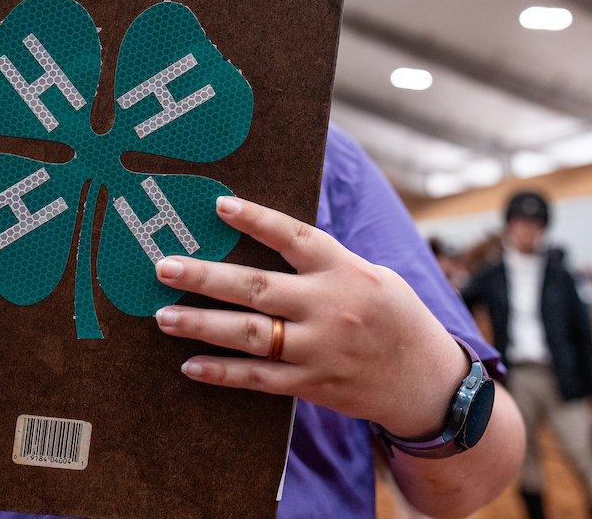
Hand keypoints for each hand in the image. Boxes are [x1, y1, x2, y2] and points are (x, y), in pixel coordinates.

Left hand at [153, 195, 468, 438]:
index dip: (257, 220)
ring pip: (251, 335)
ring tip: (163, 316)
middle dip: (206, 277)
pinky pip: (260, 379)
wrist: (428, 382)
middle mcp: (330, 308)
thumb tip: (271, 235)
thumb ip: (326, 261)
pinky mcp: (313, 384)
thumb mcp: (373, 275)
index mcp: (346, 271)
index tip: (219, 206)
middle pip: (258, 288)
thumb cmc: (395, 317)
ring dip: (202, 325)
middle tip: (164, 267)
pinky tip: (190, 365)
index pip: (295, 238)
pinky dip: (223, 372)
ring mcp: (320, 349)